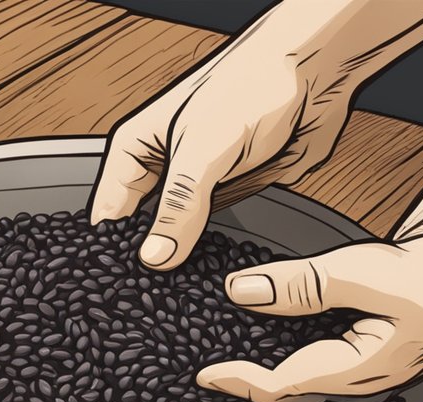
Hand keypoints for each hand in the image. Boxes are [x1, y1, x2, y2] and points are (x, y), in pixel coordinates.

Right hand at [89, 0, 422, 269]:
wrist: (313, 76)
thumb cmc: (251, 87)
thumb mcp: (202, 149)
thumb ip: (178, 205)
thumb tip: (156, 256)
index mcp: (135, 151)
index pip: (109, 214)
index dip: (109, 252)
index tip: (115, 288)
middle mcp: (161, 173)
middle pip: (138, 232)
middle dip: (143, 264)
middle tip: (146, 303)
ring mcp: (193, 189)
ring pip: (174, 240)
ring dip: (177, 265)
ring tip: (174, 299)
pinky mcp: (225, 199)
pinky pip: (209, 239)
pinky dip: (208, 259)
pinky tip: (208, 280)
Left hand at [196, 96, 422, 401]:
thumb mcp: (374, 273)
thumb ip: (305, 285)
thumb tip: (243, 294)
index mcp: (379, 364)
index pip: (292, 384)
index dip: (244, 382)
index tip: (203, 374)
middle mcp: (381, 353)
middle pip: (304, 376)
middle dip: (257, 376)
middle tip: (211, 365)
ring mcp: (388, 324)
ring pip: (318, 347)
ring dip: (278, 347)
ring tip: (235, 339)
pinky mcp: (391, 291)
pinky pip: (334, 314)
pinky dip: (301, 314)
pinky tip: (282, 299)